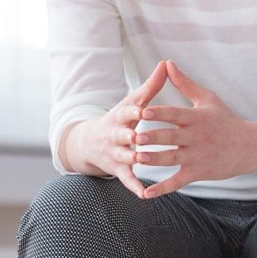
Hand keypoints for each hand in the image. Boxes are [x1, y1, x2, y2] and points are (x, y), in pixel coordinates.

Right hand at [75, 61, 167, 197]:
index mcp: (121, 116)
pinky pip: (127, 179)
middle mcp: (115, 135)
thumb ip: (151, 85)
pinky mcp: (118, 169)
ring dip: (131, 158)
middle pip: (121, 135)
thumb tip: (166, 62)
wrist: (90, 142)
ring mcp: (115, 153)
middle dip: (128, 136)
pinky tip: (144, 194)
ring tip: (141, 160)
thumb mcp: (133, 101)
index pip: (127, 112)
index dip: (134, 111)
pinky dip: (134, 186)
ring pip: (123, 156)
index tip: (143, 109)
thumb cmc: (121, 118)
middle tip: (138, 137)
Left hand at [135, 60, 250, 198]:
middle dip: (154, 137)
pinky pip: (178, 181)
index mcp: (196, 118)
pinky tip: (146, 194)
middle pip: (171, 136)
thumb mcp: (208, 99)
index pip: (175, 114)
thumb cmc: (226, 120)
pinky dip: (162, 188)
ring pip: (172, 158)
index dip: (160, 113)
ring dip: (155, 159)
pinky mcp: (198, 172)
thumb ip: (185, 83)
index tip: (143, 111)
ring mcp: (197, 156)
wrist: (249, 146)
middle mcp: (196, 137)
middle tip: (135, 137)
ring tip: (137, 159)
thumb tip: (167, 64)